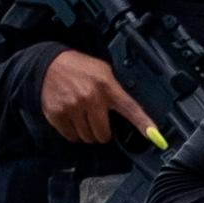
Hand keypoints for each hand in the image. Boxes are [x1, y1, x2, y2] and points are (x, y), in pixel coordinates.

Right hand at [38, 48, 161, 148]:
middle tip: (96, 119)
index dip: (143, 124)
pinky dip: (73, 132)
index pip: (130, 108)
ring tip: (82, 115)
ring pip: (87, 138)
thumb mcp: (103, 71)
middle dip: (102, 131)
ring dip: (86, 132)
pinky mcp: (58, 114)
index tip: (155, 137)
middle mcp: (91, 98)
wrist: (47, 64)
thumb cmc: (78, 68)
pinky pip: (71, 136)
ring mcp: (73, 107)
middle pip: (103, 135)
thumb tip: (130, 113)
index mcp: (107, 86)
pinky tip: (71, 117)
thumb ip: (115, 90)